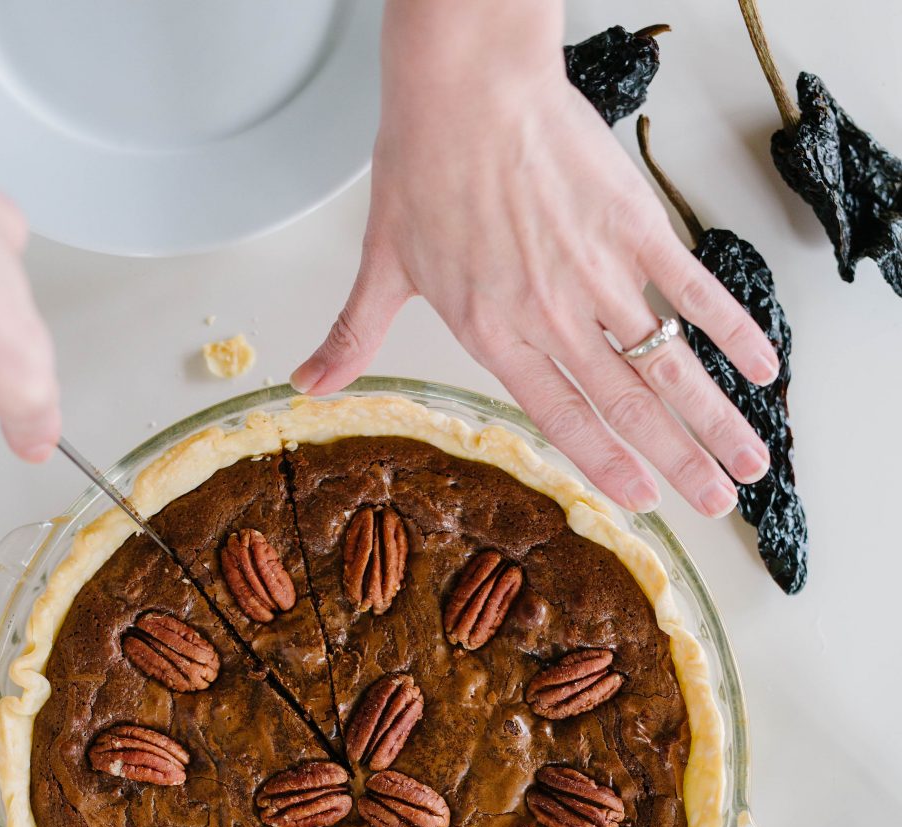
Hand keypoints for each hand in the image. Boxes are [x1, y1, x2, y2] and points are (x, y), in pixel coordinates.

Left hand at [292, 0, 778, 515]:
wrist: (465, 80)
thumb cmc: (423, 164)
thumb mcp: (381, 263)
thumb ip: (354, 336)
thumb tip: (306, 385)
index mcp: (494, 332)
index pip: (561, 416)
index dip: (605, 463)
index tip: (641, 501)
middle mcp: (552, 314)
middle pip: (628, 404)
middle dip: (680, 461)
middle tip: (718, 505)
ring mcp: (599, 272)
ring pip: (669, 361)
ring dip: (715, 417)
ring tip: (753, 462)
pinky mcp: (633, 223)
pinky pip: (692, 287)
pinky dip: (730, 329)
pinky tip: (762, 368)